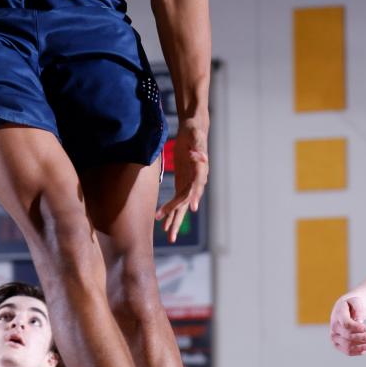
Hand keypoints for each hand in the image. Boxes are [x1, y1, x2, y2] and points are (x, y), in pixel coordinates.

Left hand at [156, 124, 208, 242]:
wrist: (194, 130)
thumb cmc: (194, 132)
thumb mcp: (196, 136)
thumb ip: (197, 147)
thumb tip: (198, 156)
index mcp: (201, 170)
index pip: (196, 186)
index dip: (193, 197)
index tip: (191, 208)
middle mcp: (197, 180)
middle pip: (187, 202)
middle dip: (179, 218)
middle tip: (171, 234)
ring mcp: (190, 183)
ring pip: (182, 205)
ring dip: (174, 220)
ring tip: (168, 236)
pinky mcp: (183, 181)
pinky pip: (177, 199)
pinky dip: (171, 210)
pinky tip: (164, 222)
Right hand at [329, 296, 365, 355]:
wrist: (343, 311)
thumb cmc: (351, 305)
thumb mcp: (356, 301)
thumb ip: (358, 308)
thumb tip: (359, 321)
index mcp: (338, 315)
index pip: (346, 324)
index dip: (358, 328)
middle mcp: (334, 327)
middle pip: (349, 336)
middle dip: (365, 338)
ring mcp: (334, 337)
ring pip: (348, 346)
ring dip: (363, 347)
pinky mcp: (337, 345)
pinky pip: (348, 352)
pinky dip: (359, 351)